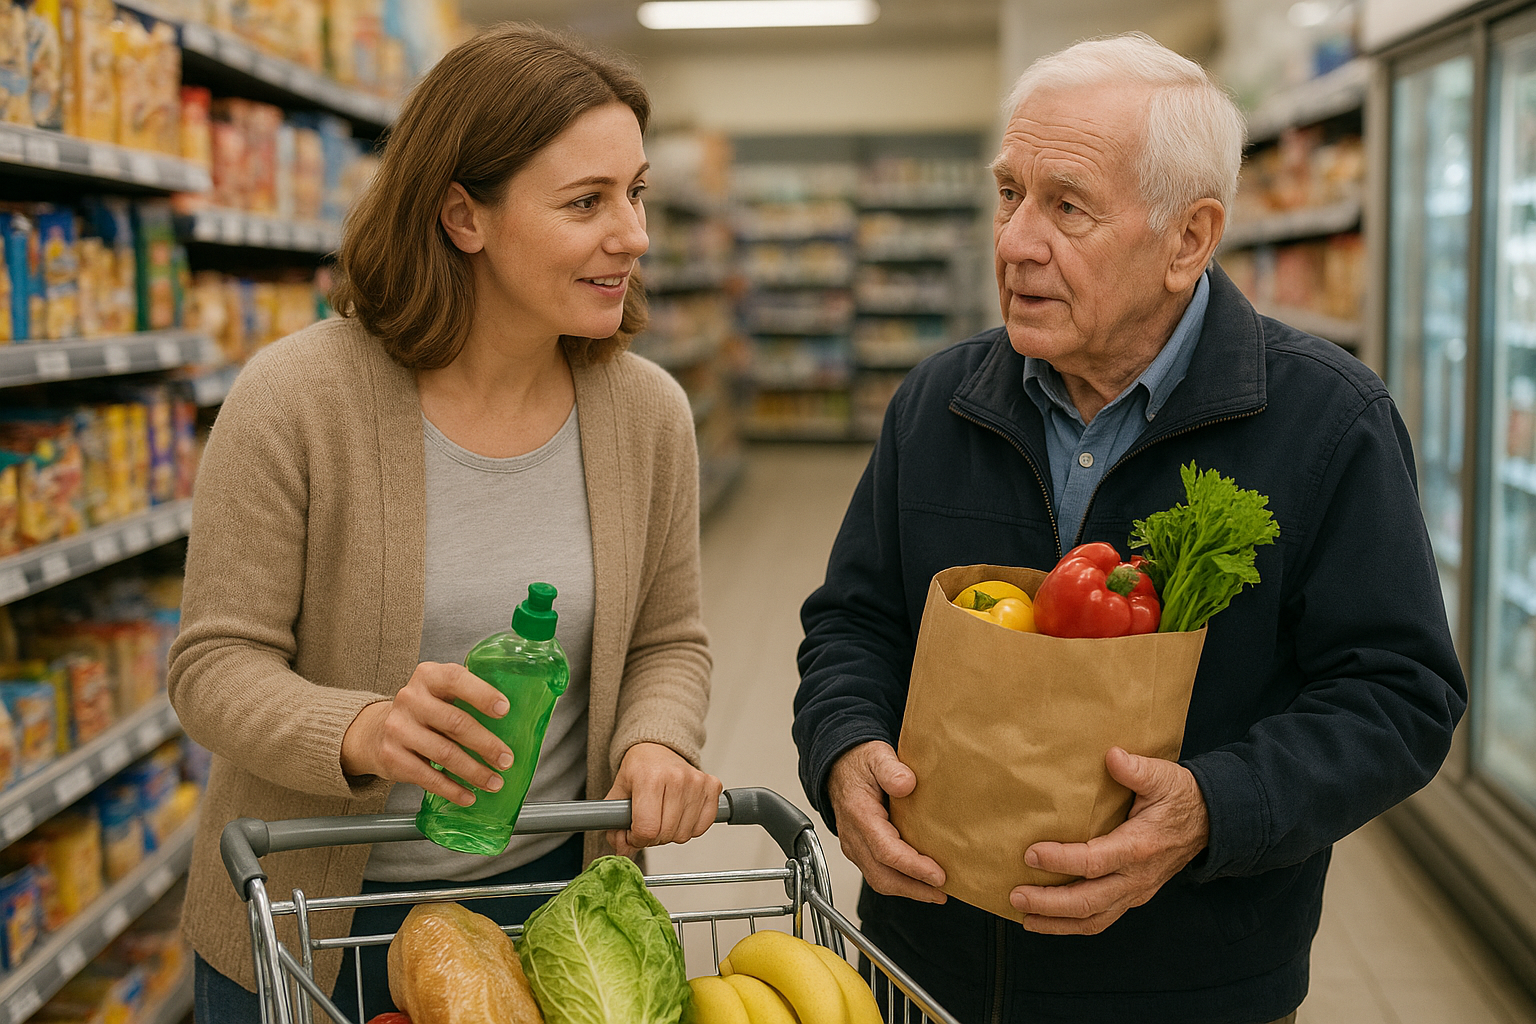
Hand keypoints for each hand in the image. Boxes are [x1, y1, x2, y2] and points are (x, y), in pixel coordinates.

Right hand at [340, 662, 513, 806]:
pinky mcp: (392, 756)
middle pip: (455, 722)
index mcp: (428, 676)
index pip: (456, 679)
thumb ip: (469, 695)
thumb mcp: (441, 692)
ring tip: (494, 782)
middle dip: (486, 744)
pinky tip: (468, 795)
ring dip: (474, 772)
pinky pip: (427, 777)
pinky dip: (452, 789)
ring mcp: (398, 728)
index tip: (505, 710)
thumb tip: (519, 716)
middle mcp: (410, 699)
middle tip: (507, 759)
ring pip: (444, 753)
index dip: (482, 694)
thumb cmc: (425, 711)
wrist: (376, 731)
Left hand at [603, 743, 723, 856]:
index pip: (647, 828)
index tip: (633, 832)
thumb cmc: (638, 771)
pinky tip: (680, 814)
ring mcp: (697, 781)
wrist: (657, 749)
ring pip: (685, 834)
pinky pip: (702, 827)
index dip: (637, 839)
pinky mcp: (711, 786)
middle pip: (666, 834)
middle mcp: (677, 777)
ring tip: (663, 817)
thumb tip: (624, 851)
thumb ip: (614, 826)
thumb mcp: (617, 794)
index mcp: (650, 777)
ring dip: (672, 833)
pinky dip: (690, 828)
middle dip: (653, 837)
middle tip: (648, 823)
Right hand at [826, 741, 945, 903]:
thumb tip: (907, 784)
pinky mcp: (860, 851)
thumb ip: (891, 769)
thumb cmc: (860, 763)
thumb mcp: (876, 756)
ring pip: (879, 879)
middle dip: (913, 888)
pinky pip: (877, 874)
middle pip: (882, 874)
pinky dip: (900, 883)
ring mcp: (854, 846)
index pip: (886, 850)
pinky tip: (919, 882)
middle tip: (942, 893)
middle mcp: (854, 836)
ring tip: (936, 893)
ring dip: (908, 890)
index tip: (938, 875)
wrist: (839, 767)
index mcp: (859, 814)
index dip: (913, 866)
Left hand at [1009, 746, 1209, 933]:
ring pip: (1093, 919)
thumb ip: (1137, 769)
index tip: (1030, 854)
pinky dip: (1073, 924)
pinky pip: (1101, 918)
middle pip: (1088, 901)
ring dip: (1057, 922)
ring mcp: (1135, 891)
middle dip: (1049, 903)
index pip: (1094, 861)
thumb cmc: (1180, 797)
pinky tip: (1048, 920)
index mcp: (1139, 847)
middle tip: (1016, 896)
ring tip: (1024, 916)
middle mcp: (1136, 877)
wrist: (1210, 822)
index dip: (1061, 861)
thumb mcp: (1163, 776)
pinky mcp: (1132, 896)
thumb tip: (1112, 757)